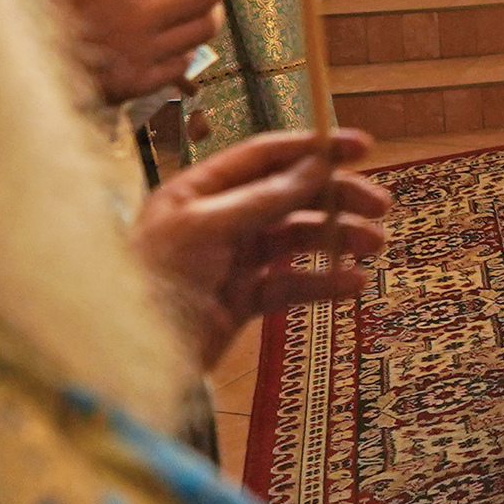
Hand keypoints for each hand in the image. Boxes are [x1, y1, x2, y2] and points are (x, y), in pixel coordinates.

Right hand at [48, 0, 225, 104]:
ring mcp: (140, 51)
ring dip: (209, 13)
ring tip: (201, 8)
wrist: (19, 73)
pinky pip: (186, 59)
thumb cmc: (41, 17)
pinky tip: (175, 40)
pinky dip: (187, 47)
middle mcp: (132, 14)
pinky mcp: (142, 82)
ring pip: (205, 26)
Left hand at [132, 128, 391, 367]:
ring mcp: (232, 260)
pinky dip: (323, 282)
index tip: (361, 146)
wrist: (123, 358)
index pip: (265, 157)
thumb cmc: (149, 282)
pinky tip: (352, 284)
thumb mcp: (204, 230)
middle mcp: (219, 219)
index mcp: (200, 191)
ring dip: (338, 239)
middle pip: (290, 196)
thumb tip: (314, 168)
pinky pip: (291, 284)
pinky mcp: (242, 301)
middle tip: (380, 205)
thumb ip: (262, 199)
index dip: (313, 149)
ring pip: (296, 240)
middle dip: (336, 198)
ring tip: (374, 246)